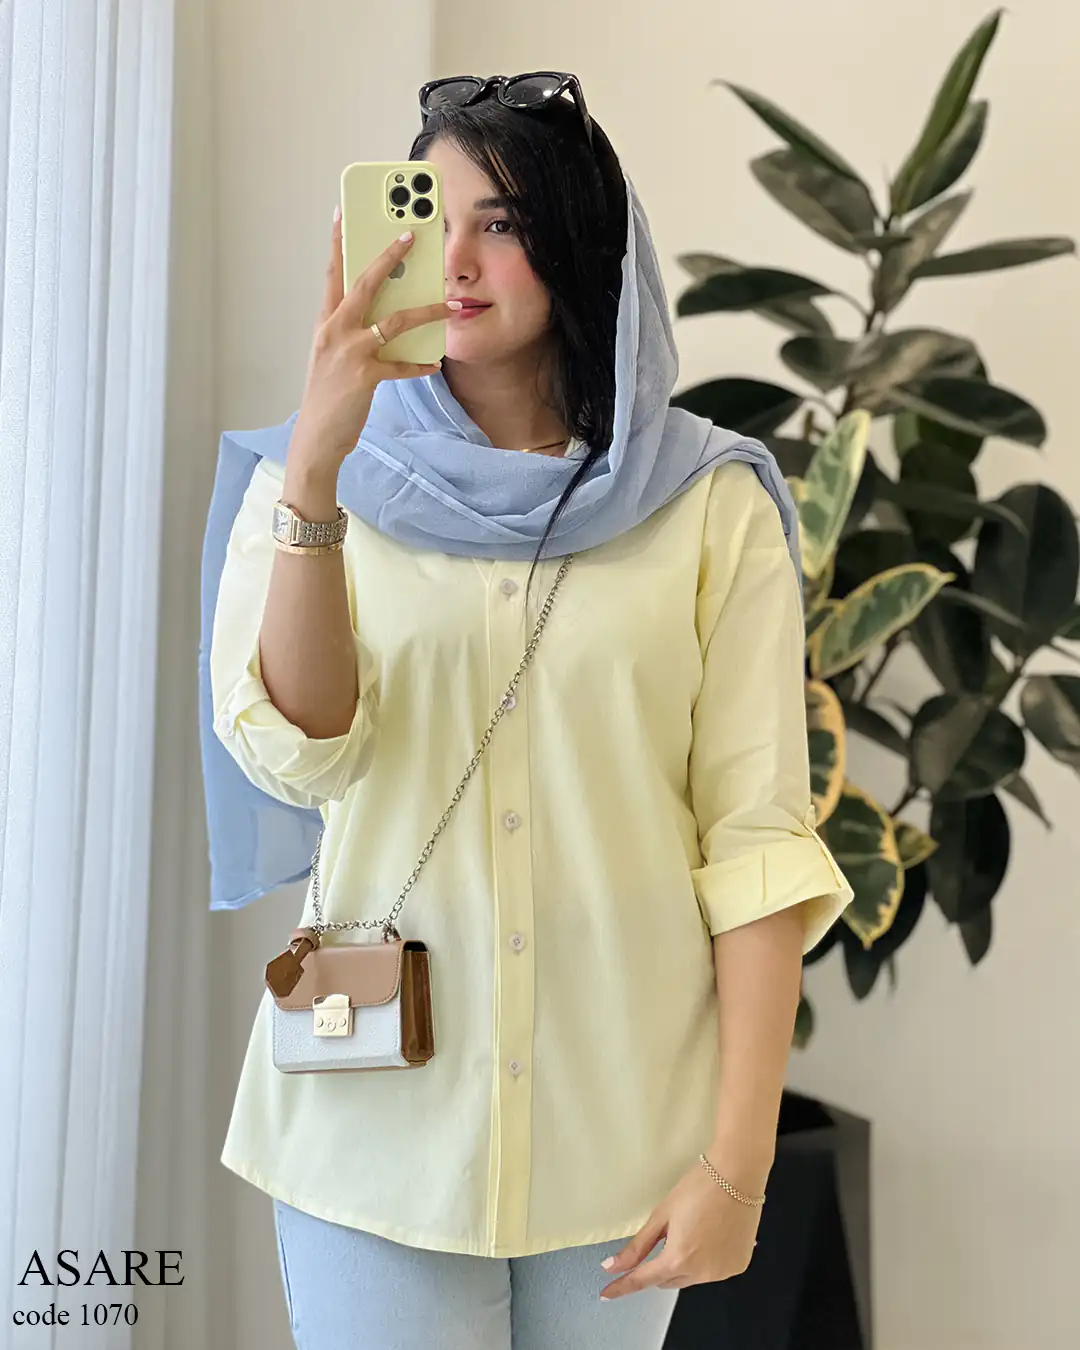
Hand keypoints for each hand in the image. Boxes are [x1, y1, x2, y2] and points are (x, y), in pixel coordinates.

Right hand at [292, 209, 458, 469]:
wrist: (316, 438)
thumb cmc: (328, 397)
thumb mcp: (333, 356)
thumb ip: (352, 332)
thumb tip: (386, 313)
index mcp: (325, 322)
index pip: (331, 273)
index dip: (337, 241)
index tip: (343, 212)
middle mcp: (334, 331)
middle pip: (365, 282)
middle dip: (389, 256)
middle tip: (410, 235)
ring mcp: (349, 353)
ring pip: (394, 320)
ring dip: (426, 311)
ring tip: (449, 304)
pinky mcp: (365, 376)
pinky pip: (401, 364)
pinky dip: (420, 363)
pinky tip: (434, 363)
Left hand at [598, 1161, 762, 1300]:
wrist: (738, 1174)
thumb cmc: (698, 1187)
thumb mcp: (662, 1214)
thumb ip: (638, 1246)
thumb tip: (613, 1266)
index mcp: (678, 1259)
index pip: (643, 1280)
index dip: (623, 1286)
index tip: (607, 1293)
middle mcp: (701, 1273)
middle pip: (668, 1280)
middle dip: (659, 1267)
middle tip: (664, 1238)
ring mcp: (722, 1272)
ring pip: (690, 1277)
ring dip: (683, 1264)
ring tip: (692, 1230)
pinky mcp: (738, 1266)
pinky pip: (712, 1271)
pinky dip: (705, 1261)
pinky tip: (710, 1235)